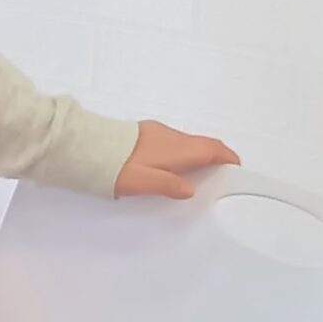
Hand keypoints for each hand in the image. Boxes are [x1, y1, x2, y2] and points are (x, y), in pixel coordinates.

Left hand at [114, 120, 239, 199]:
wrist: (86, 145)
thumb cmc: (114, 165)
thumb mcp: (144, 182)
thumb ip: (169, 185)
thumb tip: (189, 189)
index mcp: (176, 148)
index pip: (212, 148)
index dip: (228, 157)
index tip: (236, 169)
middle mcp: (170, 136)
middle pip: (202, 143)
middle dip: (215, 157)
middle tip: (220, 175)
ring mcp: (157, 132)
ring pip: (187, 142)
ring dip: (198, 155)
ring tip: (196, 175)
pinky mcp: (144, 132)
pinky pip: (173, 141)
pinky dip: (182, 152)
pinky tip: (171, 167)